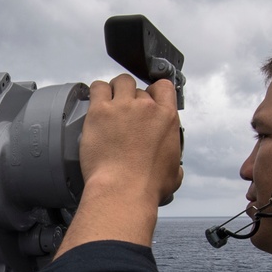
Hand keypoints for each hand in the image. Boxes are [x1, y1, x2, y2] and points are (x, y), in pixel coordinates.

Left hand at [53, 74, 182, 257]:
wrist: (122, 190)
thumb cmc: (147, 187)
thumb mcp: (173, 176)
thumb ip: (175, 164)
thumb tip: (175, 168)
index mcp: (167, 118)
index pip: (163, 87)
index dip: (153, 93)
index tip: (147, 103)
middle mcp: (146, 107)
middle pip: (138, 88)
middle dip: (131, 99)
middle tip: (124, 115)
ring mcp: (122, 106)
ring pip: (120, 82)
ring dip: (115, 91)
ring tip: (109, 105)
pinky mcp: (99, 111)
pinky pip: (97, 88)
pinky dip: (97, 92)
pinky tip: (96, 103)